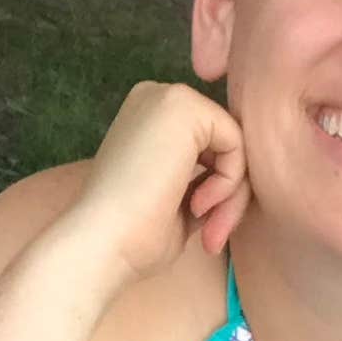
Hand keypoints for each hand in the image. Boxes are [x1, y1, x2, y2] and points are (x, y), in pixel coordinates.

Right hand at [61, 81, 247, 289]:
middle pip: (225, 141)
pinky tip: (198, 204)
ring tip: (207, 228)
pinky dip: (229, 182)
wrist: (100, 243)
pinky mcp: (183, 104)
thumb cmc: (132, 236)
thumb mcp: (177, 202)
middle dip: (229, 194)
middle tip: (211, 235)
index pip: (210, 146)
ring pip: (235, 143)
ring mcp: (169, 97)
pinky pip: (237, 141)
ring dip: (231, 194)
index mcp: (148, 119)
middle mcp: (156, 98)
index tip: (204, 230)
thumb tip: (241, 182)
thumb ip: (205, 180)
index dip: (216, 190)